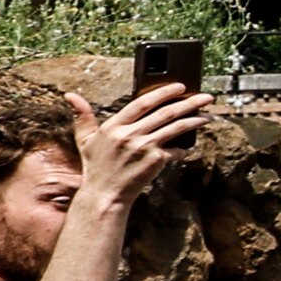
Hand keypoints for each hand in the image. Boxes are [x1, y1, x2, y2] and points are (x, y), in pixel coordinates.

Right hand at [74, 83, 212, 203]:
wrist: (105, 194)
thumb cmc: (96, 166)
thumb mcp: (85, 139)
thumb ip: (83, 116)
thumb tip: (70, 96)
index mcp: (114, 126)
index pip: (142, 103)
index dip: (163, 93)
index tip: (179, 86)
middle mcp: (130, 134)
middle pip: (166, 113)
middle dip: (189, 103)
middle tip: (206, 97)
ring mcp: (144, 147)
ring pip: (176, 128)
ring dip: (196, 120)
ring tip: (209, 116)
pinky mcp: (155, 161)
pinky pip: (176, 150)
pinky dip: (184, 147)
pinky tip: (191, 144)